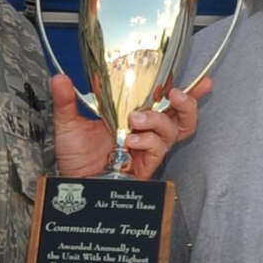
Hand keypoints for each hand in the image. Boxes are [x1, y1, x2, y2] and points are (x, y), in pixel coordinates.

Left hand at [51, 73, 208, 181]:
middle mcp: (146, 133)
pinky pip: (158, 150)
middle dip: (188, 104)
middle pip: (182, 118)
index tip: (203, 80)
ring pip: (173, 131)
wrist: (72, 184)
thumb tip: (60, 78)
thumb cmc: (76, 158)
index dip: (188, 92)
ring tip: (136, 119)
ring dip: (158, 120)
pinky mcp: (145, 167)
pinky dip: (148, 141)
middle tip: (175, 94)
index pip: (166, 102)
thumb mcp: (69, 123)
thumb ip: (67, 101)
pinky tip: (133, 139)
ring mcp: (147, 150)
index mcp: (135, 118)